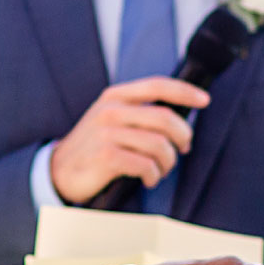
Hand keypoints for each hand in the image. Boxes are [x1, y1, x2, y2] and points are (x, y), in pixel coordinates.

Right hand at [50, 78, 209, 203]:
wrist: (59, 171)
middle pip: (165, 118)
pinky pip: (146, 165)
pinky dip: (154, 176)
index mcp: (115, 96)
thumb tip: (180, 119)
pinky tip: (149, 179)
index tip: (205, 100)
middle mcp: (110, 110)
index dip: (185, 91)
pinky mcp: (105, 156)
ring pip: (159, 145)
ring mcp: (106, 132)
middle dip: (183, 136)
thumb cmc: (94, 147)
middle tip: (183, 149)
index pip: (157, 85)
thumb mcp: (111, 119)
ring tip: (161, 170)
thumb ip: (138, 112)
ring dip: (167, 162)